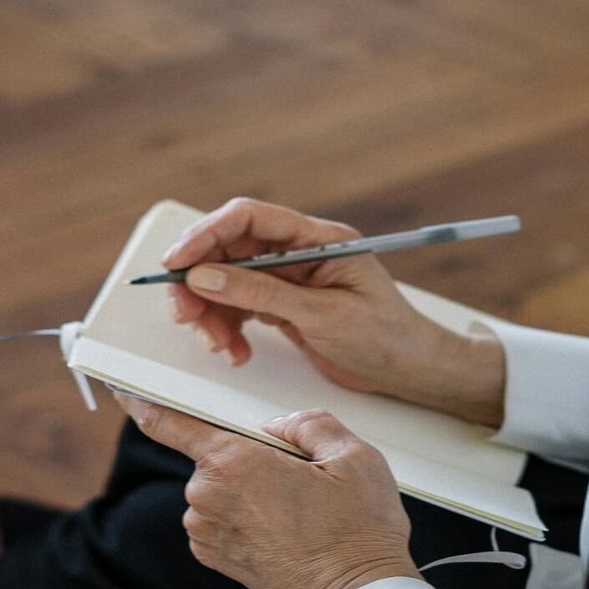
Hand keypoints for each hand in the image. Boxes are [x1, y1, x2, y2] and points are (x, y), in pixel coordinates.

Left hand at [115, 393, 421, 588]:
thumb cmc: (358, 532)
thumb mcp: (354, 456)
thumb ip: (310, 424)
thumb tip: (282, 428)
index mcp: (232, 464)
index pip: (168, 423)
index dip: (141, 402)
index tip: (121, 389)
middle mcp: (207, 498)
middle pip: (214, 455)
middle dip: (249, 456)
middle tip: (300, 478)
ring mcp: (207, 532)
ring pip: (219, 488)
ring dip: (249, 490)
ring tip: (299, 512)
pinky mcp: (214, 558)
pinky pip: (220, 518)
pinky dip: (245, 517)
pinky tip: (284, 531)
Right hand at [165, 198, 504, 426]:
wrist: (411, 369)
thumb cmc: (386, 337)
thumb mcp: (322, 316)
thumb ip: (262, 293)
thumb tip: (206, 275)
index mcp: (317, 238)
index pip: (247, 219)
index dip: (205, 235)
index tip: (176, 263)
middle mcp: (300, 252)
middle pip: (229, 251)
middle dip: (200, 282)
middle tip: (187, 315)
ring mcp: (291, 279)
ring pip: (229, 282)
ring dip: (213, 313)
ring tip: (219, 345)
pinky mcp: (285, 305)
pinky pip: (240, 307)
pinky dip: (229, 329)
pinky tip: (235, 351)